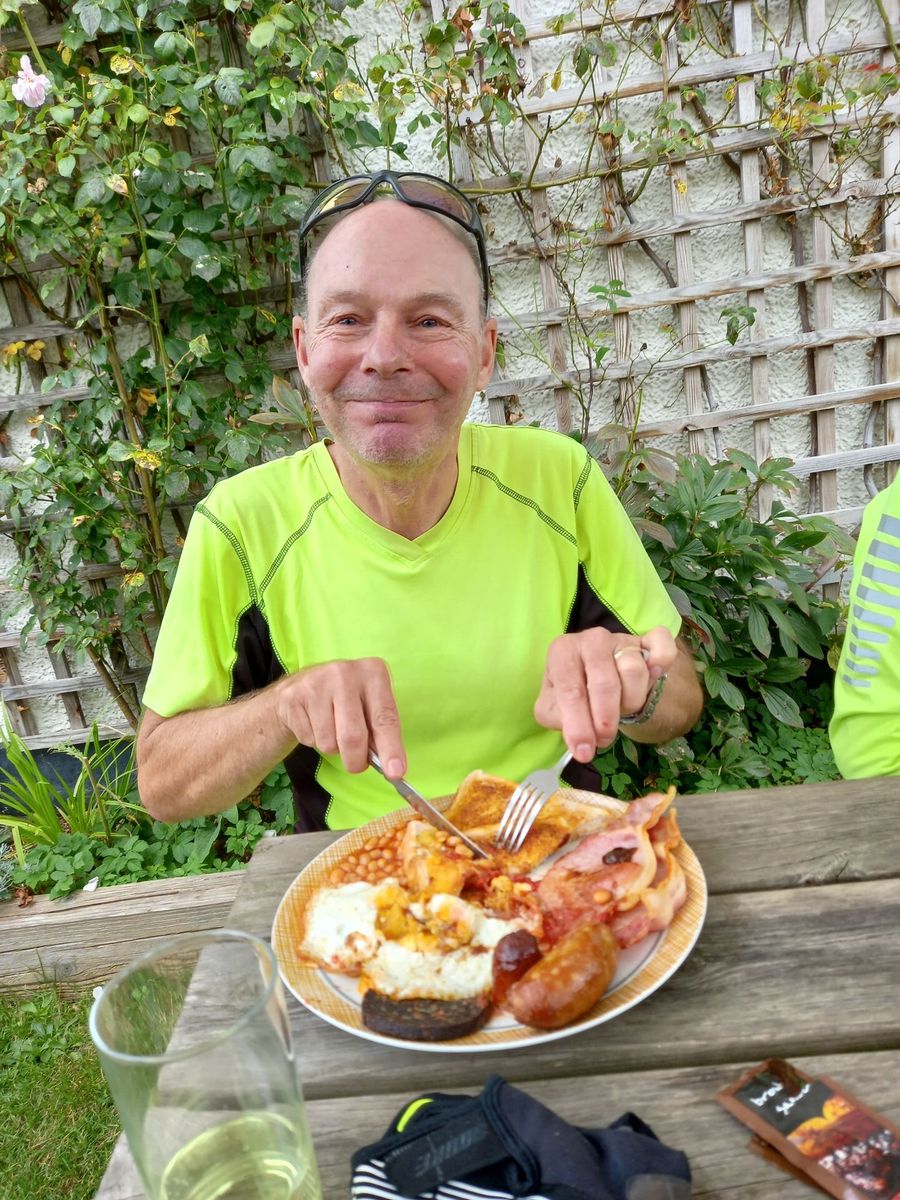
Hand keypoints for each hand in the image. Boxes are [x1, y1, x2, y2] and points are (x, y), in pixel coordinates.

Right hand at [272, 657, 405, 777]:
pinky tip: (313, 723)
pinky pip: (308, 739)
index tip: (395, 773)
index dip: (391, 748)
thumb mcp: (368, 707)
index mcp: (373, 672)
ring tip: (330, 729)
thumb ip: (380, 732)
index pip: (384, 717)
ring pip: (328, 742)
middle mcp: (345, 673)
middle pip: (353, 736)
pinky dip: (313, 741)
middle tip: (356, 765)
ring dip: (332, 748)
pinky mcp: (293, 697)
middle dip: (356, 761)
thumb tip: (392, 768)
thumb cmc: (344, 701)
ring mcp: (316, 683)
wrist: (298, 688)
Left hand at [533, 626, 678, 760]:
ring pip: (635, 671)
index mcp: (563, 652)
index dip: (579, 726)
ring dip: (630, 701)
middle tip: (604, 738)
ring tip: (620, 709)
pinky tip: (654, 676)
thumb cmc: (571, 692)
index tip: (585, 752)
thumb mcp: (553, 709)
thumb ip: (562, 723)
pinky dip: (662, 663)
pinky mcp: (645, 642)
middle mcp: (591, 639)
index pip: (571, 691)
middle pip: (605, 683)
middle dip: (606, 719)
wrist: (592, 674)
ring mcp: (620, 638)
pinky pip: (662, 649)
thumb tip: (583, 745)